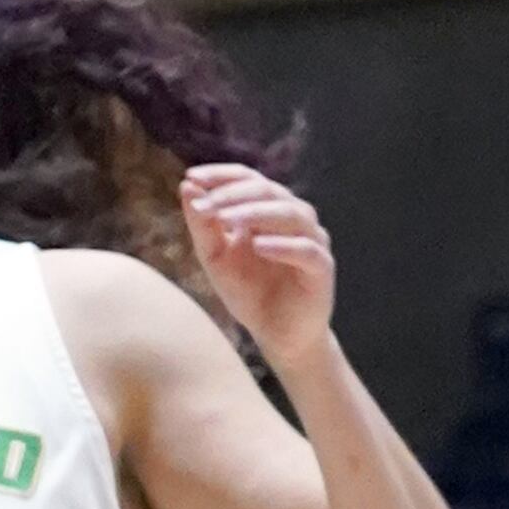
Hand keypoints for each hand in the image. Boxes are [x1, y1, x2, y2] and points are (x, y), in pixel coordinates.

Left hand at [184, 165, 335, 367]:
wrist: (277, 333)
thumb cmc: (248, 291)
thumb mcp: (215, 257)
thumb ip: (202, 225)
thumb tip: (187, 187)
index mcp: (268, 210)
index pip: (248, 179)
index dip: (222, 175)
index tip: (191, 177)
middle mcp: (294, 218)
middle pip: (268, 191)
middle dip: (233, 195)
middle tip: (206, 204)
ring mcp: (311, 240)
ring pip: (290, 214)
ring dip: (255, 213)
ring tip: (225, 219)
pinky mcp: (322, 267)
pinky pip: (306, 250)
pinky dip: (283, 245)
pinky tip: (259, 246)